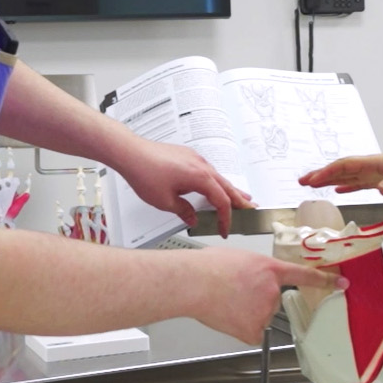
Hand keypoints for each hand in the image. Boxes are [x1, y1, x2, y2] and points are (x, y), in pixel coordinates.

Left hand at [116, 139, 252, 236]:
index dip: (226, 218)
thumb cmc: (145, 173)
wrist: (131, 153)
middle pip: (227, 186)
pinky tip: (212, 185)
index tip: (225, 230)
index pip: (222, 201)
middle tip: (252, 209)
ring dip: (229, 189)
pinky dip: (215, 181)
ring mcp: (195, 159)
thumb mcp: (165, 201)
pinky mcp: (187, 156)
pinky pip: (207, 170)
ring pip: (218, 177)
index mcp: (200, 178)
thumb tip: (192, 218)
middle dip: (240, 200)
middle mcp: (201, 166)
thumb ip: (183, 211)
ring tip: (240, 197)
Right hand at [188, 248, 340, 344]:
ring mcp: (264, 312)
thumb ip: (257, 270)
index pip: (304, 275)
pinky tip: (227, 315)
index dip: (325, 280)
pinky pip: (251, 332)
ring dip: (245, 312)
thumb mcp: (241, 258)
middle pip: (272, 300)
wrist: (194, 282)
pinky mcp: (253, 330)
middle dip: (255, 298)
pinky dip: (240, 327)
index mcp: (271, 269)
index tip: (341, 284)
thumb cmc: (209, 266)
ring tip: (225, 300)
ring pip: (260, 316)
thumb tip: (255, 280)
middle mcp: (272, 291)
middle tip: (233, 291)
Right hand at [300, 152, 382, 195]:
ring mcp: (370, 173)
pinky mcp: (374, 180)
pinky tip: (335, 191)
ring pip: (343, 176)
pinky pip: (354, 183)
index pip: (344, 166)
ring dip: (327, 180)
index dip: (328, 172)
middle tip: (301, 181)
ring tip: (310, 185)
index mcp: (371, 163)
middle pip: (339, 169)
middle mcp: (367, 167)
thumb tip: (381, 190)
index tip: (313, 179)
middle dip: (320, 174)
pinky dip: (343, 186)